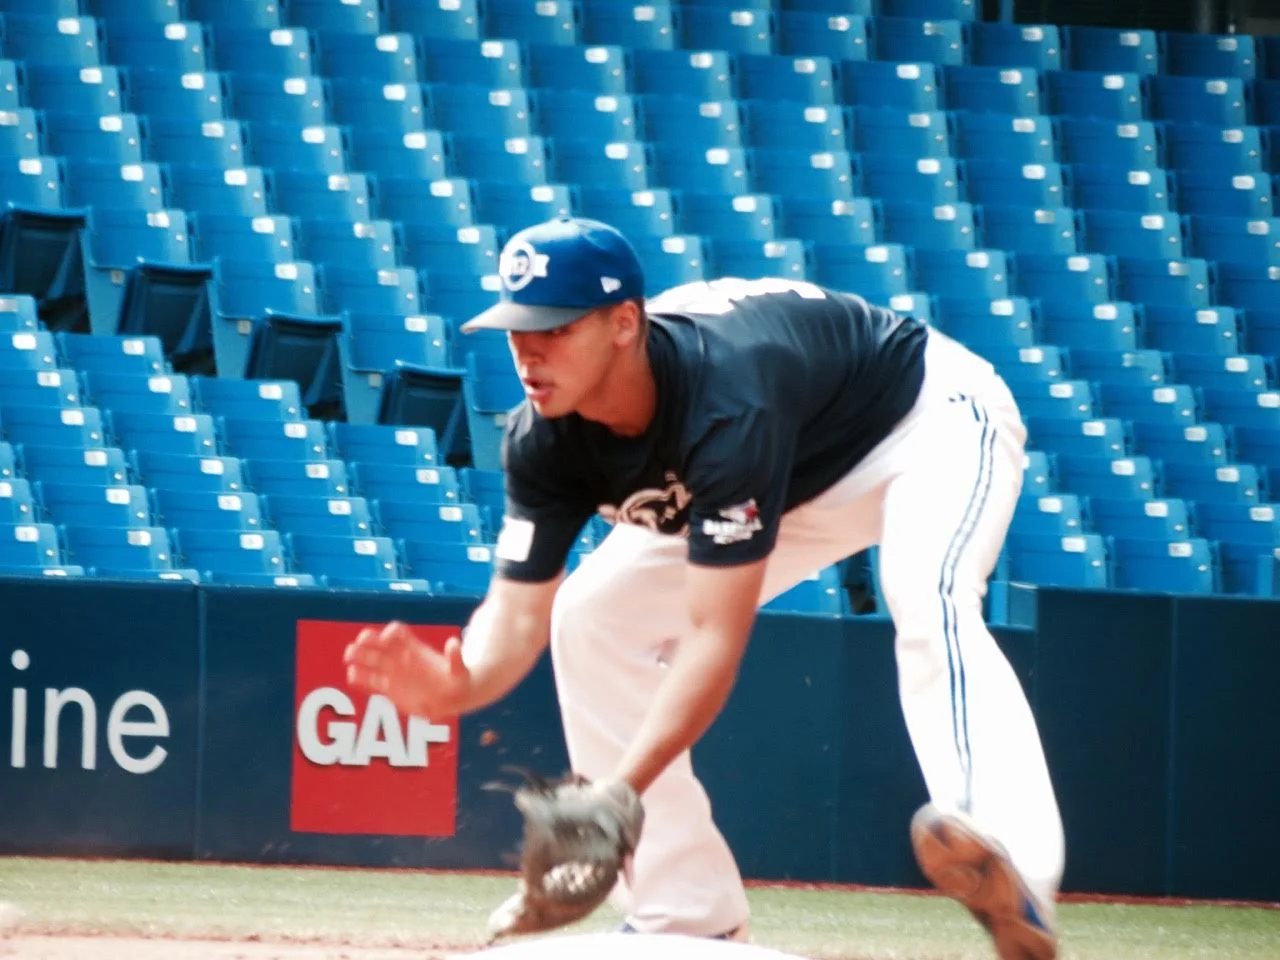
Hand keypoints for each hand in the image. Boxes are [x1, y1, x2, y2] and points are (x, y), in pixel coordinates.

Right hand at [343, 621, 470, 718]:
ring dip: (359, 657)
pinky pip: (371, 681)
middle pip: (379, 644)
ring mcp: (394, 672)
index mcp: (415, 649)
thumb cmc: (457, 681)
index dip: (390, 632)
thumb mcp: (460, 670)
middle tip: (356, 645)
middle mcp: (401, 657)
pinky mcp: (389, 688)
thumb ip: (455, 658)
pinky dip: (361, 678)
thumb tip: (454, 642)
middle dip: (367, 642)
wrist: (452, 698)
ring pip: (372, 660)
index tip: (387, 639)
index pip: (398, 633)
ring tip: (349, 658)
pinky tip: (352, 676)